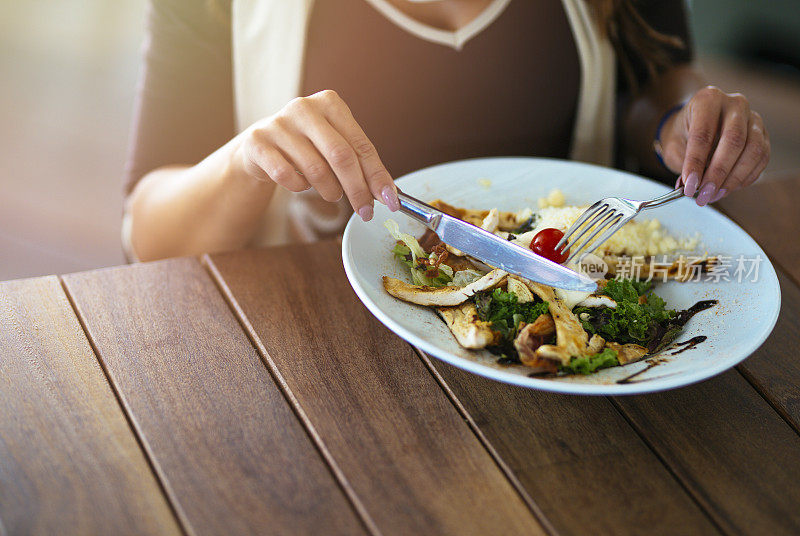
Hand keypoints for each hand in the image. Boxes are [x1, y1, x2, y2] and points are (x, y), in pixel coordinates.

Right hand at [236, 89, 398, 220]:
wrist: (261, 145)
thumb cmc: (307, 146)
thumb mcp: (335, 146)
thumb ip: (361, 164)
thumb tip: (389, 192)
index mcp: (330, 103)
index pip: (361, 145)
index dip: (377, 176)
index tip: (390, 200)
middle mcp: (304, 108)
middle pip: (341, 156)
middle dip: (357, 189)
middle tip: (366, 211)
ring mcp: (278, 124)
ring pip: (316, 170)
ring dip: (330, 191)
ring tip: (332, 194)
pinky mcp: (257, 143)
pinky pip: (288, 177)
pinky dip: (300, 188)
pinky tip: (301, 183)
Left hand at [658, 86, 769, 205]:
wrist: (695, 126)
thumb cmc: (683, 134)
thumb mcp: (674, 145)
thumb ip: (682, 163)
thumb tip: (691, 186)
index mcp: (708, 100)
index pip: (704, 133)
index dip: (696, 162)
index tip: (689, 185)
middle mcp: (735, 104)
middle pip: (733, 140)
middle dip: (718, 173)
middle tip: (704, 194)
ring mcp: (753, 119)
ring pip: (753, 150)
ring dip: (734, 178)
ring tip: (714, 195)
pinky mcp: (763, 135)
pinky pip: (761, 159)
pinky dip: (746, 177)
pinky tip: (728, 187)